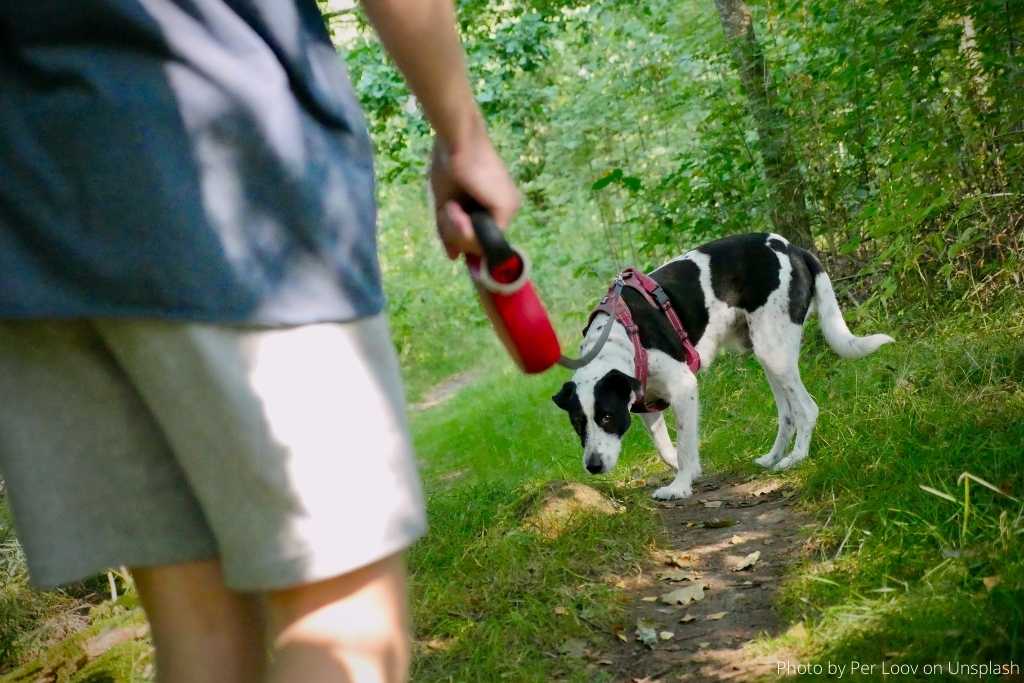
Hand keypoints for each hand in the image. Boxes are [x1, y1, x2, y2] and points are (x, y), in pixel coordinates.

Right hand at [429, 129, 519, 259]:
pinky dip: (463, 228)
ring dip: (457, 230)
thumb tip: (453, 257)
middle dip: (456, 233)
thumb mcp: (445, 205)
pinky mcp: (506, 209)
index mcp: (494, 205)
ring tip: (451, 205)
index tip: (447, 225)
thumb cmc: (449, 164)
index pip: (479, 238)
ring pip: (480, 244)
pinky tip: (456, 208)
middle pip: (479, 243)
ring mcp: (509, 210)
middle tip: (447, 209)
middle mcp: (506, 209)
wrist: (456, 141)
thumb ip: (450, 232)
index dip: (461, 238)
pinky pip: (481, 238)